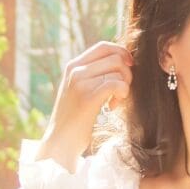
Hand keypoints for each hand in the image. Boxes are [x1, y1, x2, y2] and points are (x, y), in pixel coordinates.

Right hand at [39, 39, 132, 165]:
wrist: (60, 141)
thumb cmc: (74, 118)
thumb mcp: (79, 89)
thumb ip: (93, 74)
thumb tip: (121, 62)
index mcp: (73, 66)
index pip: (103, 46)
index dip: (121, 52)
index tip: (129, 67)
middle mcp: (75, 70)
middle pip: (115, 58)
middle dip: (126, 74)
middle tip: (120, 92)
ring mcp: (80, 82)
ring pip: (118, 71)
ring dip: (124, 86)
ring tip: (114, 102)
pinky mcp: (87, 97)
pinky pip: (116, 84)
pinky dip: (122, 94)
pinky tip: (112, 106)